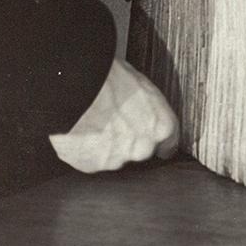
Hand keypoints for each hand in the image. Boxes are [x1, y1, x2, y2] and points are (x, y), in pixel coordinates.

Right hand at [48, 57, 179, 173]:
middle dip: (131, 141)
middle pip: (141, 150)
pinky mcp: (92, 165)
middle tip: (115, 122)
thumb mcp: (141, 85)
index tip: (153, 139)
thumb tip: (144, 107)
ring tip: (95, 124)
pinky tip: (82, 132)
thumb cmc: (108, 79)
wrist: (76, 89)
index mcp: (161, 126)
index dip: (159, 140)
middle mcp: (143, 147)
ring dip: (108, 146)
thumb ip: (148, 107)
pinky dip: (88, 150)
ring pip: (115, 156)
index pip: (169, 143)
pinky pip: (92, 159)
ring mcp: (117, 160)